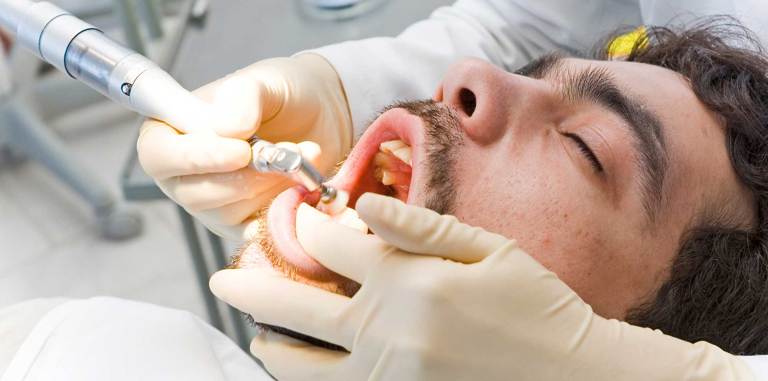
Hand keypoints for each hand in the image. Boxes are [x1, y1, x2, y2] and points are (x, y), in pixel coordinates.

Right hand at [137, 54, 351, 240]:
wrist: (325, 118)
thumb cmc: (283, 95)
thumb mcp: (265, 82)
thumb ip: (242, 96)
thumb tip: (228, 130)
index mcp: (172, 131)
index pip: (157, 155)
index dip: (194, 158)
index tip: (241, 150)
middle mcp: (184, 173)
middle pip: (192, 193)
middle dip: (244, 176)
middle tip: (286, 151)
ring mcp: (213, 204)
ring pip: (227, 212)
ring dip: (270, 185)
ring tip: (304, 153)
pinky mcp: (245, 224)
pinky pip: (254, 231)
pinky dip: (282, 209)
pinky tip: (304, 183)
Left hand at [210, 193, 754, 379]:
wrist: (572, 376)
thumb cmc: (537, 306)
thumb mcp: (489, 250)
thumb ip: (420, 227)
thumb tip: (363, 204)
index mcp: (409, 282)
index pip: (331, 246)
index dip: (305, 227)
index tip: (295, 220)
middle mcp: (386, 330)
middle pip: (294, 306)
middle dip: (249, 286)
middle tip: (221, 279)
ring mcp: (386, 374)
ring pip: (299, 364)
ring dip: (270, 344)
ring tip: (257, 334)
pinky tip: (298, 370)